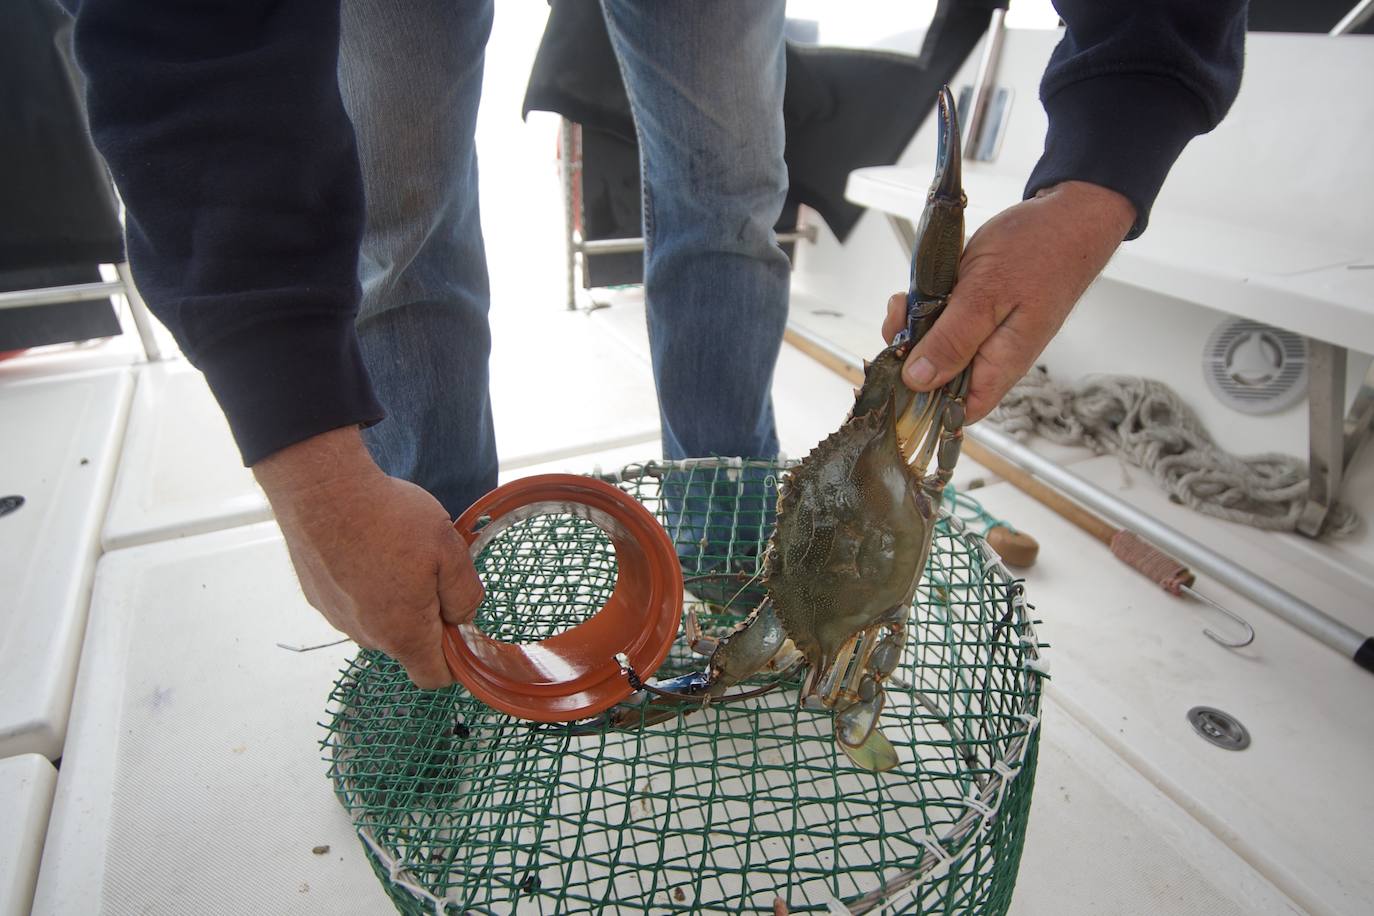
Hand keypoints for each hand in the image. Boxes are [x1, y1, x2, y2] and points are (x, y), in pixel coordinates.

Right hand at [253, 426, 483, 688]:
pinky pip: (352, 600)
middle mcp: (365, 635)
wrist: (321, 489)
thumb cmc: (389, 519)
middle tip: (429, 565)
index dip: (453, 658)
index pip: (432, 676)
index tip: (458, 620)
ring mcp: (336, 616)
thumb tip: (462, 617)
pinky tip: (367, 544)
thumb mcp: (450, 551)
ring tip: (395, 548)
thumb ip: (465, 595)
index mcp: (403, 634)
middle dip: (425, 615)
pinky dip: (364, 581)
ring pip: (378, 620)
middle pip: (407, 644)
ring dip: (393, 596)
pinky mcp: (317, 594)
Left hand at [881, 180, 1135, 421]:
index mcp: (1001, 364)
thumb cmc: (1040, 249)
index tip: (894, 375)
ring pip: (936, 348)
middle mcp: (993, 357)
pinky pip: (944, 323)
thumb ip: (951, 340)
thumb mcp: (985, 293)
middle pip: (939, 380)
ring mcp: (985, 335)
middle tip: (901, 317)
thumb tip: (919, 380)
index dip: (923, 403)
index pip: (957, 411)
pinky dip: (926, 308)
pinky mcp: (978, 313)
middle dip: (909, 354)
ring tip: (909, 299)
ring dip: (915, 326)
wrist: (1067, 214)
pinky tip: (922, 290)